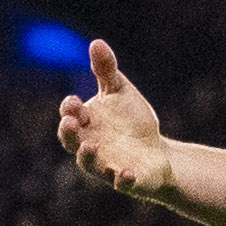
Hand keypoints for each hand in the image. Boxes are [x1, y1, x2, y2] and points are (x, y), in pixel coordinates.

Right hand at [56, 40, 174, 201]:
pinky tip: (126, 173)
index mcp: (86, 121)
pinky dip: (121, 179)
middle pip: (70, 140)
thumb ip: (106, 71)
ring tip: (90, 147)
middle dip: (69, 131)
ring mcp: (106, 164)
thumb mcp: (120, 92)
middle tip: (71, 122)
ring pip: (89, 164)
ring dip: (87, 156)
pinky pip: (120, 183)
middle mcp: (89, 144)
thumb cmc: (131, 122)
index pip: (70, 113)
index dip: (70, 108)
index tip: (75, 102)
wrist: (157, 153)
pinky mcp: (126, 180)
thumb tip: (96, 42)